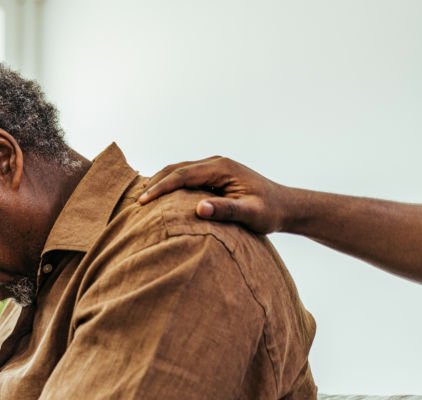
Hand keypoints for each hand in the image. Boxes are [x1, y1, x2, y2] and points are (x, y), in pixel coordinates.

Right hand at [137, 156, 295, 233]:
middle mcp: (216, 163)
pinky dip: (169, 184)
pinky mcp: (213, 176)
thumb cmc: (269, 212)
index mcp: (222, 168)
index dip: (161, 187)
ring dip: (160, 182)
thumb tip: (200, 208)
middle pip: (176, 168)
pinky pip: (185, 177)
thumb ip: (226, 210)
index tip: (144, 201)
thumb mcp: (251, 214)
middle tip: (136, 201)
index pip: (183, 174)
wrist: (286, 206)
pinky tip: (159, 197)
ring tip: (142, 198)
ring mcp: (214, 168)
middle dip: (154, 182)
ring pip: (179, 170)